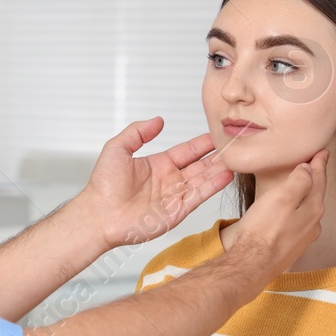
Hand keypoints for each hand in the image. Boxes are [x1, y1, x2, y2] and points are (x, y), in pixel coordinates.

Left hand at [71, 118, 233, 248]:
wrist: (98, 215)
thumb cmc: (103, 185)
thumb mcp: (118, 148)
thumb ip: (138, 131)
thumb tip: (158, 120)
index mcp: (158, 165)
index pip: (187, 151)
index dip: (203, 143)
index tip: (218, 134)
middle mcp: (169, 180)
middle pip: (200, 165)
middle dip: (218, 156)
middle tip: (235, 144)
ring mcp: (175, 197)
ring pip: (204, 180)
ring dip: (220, 170)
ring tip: (237, 157)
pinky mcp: (177, 212)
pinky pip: (199, 196)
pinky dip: (214, 186)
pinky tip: (227, 175)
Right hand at [224, 149, 326, 278]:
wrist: (252, 264)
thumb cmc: (263, 231)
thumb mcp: (282, 197)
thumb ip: (299, 180)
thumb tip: (308, 169)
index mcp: (313, 208)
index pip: (319, 179)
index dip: (319, 163)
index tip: (322, 152)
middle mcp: (313, 224)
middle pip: (316, 194)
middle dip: (316, 178)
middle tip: (315, 164)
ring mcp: (303, 237)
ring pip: (309, 209)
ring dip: (308, 195)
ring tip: (304, 184)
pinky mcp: (292, 246)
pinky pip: (299, 222)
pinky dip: (298, 210)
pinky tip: (291, 211)